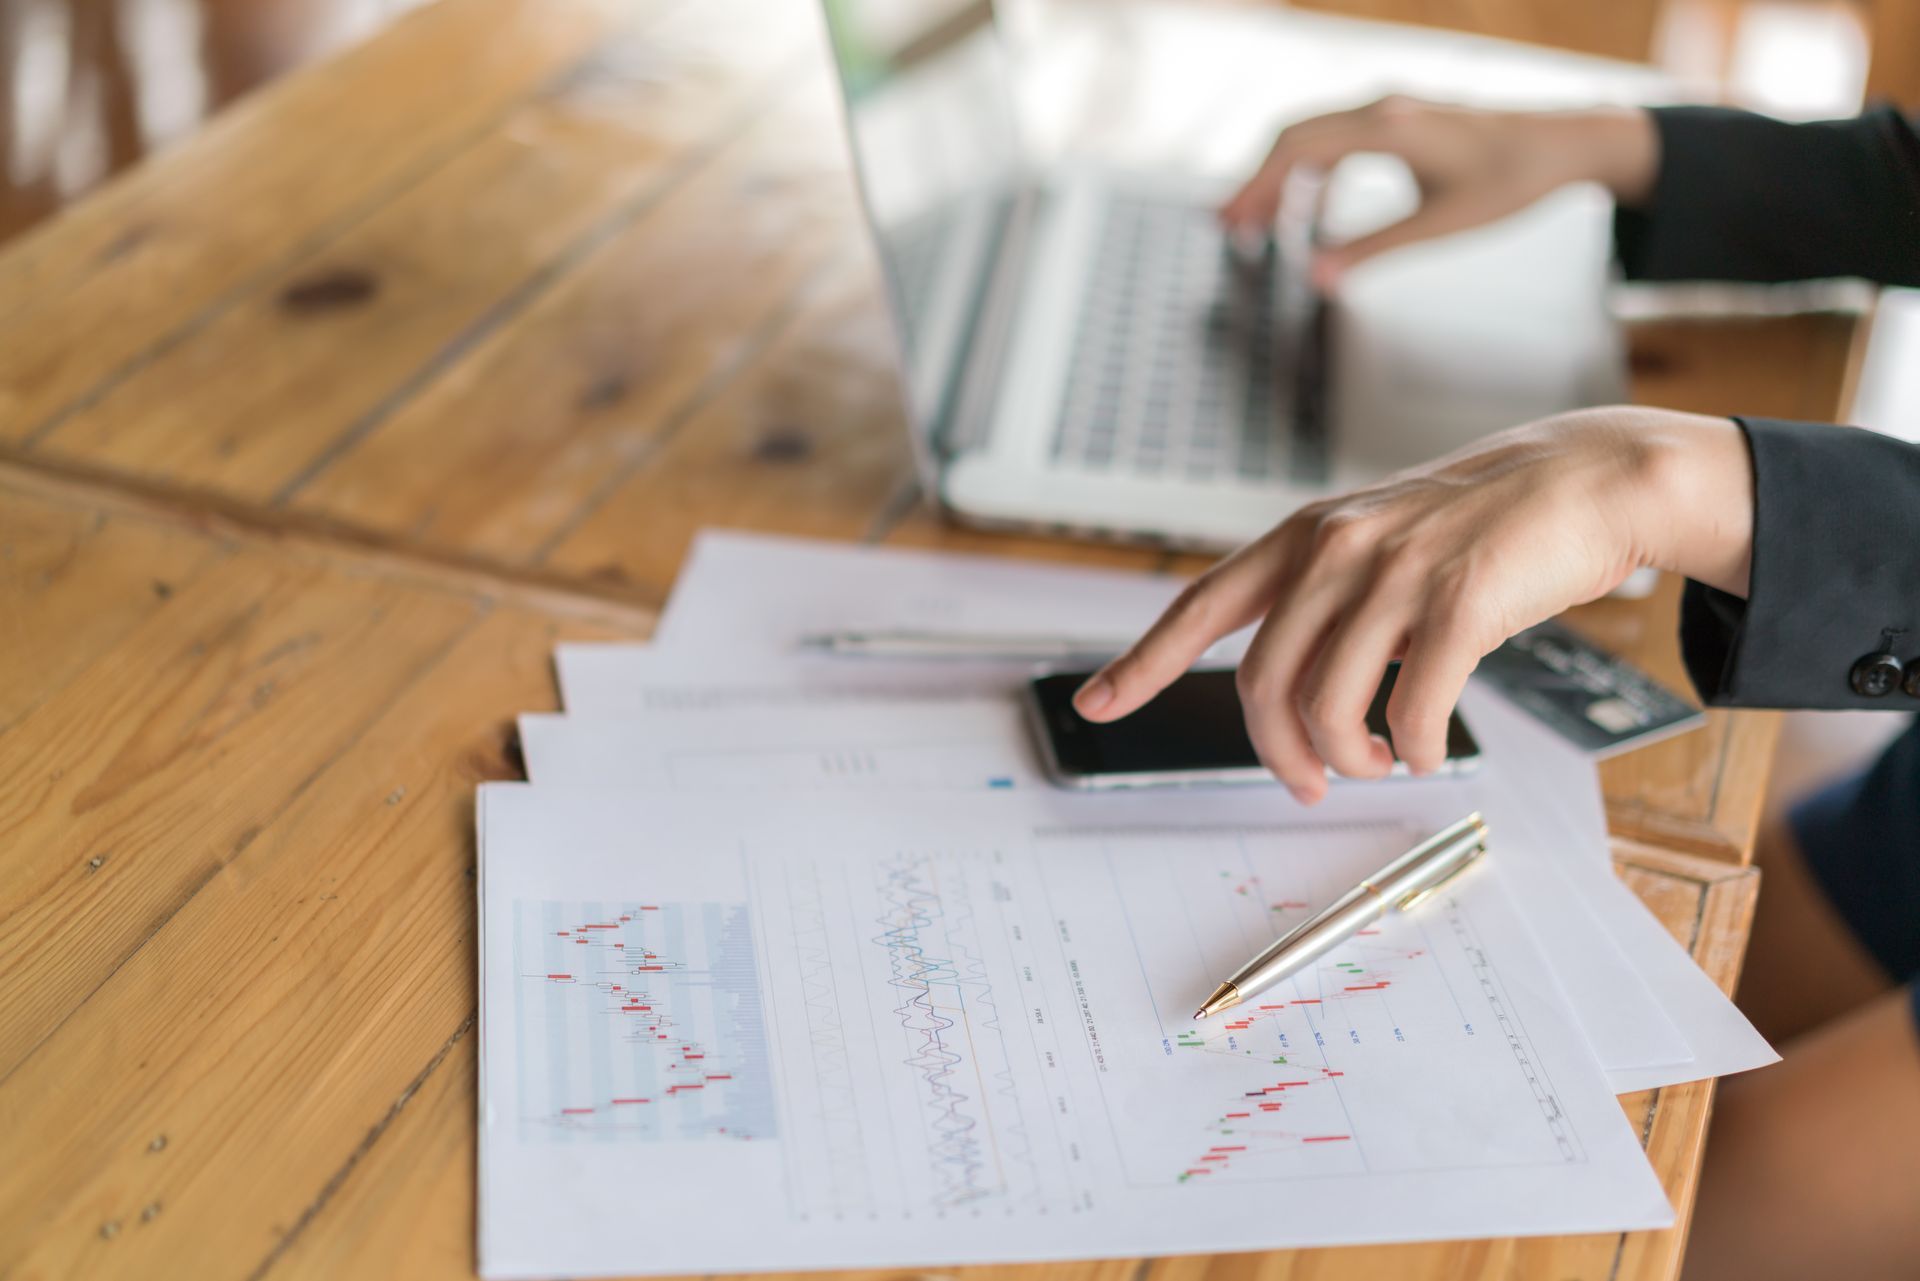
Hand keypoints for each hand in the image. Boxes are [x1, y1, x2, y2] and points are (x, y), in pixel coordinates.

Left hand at [1072, 408, 1753, 802]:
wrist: (1585, 478)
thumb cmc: (1478, 524)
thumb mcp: (1377, 541)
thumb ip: (1324, 599)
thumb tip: (1291, 696)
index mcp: (1306, 537)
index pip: (1200, 604)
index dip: (1144, 661)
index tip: (1097, 702)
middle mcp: (1336, 549)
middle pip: (1264, 684)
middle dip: (1278, 754)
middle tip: (1309, 784)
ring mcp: (1395, 573)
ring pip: (1328, 706)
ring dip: (1348, 758)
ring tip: (1375, 760)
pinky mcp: (1459, 603)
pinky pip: (1410, 711)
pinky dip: (1411, 749)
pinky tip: (1423, 747)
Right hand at [1221, 97, 1658, 288]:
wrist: (1563, 144)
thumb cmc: (1511, 182)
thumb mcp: (1441, 225)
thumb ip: (1374, 249)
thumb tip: (1316, 278)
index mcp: (1388, 128)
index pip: (1297, 150)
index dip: (1255, 187)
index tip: (1228, 222)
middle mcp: (1382, 108)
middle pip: (1293, 137)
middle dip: (1256, 184)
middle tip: (1230, 229)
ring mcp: (1390, 108)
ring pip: (1312, 136)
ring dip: (1281, 178)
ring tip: (1260, 224)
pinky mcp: (1399, 117)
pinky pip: (1336, 139)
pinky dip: (1312, 173)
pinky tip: (1312, 211)